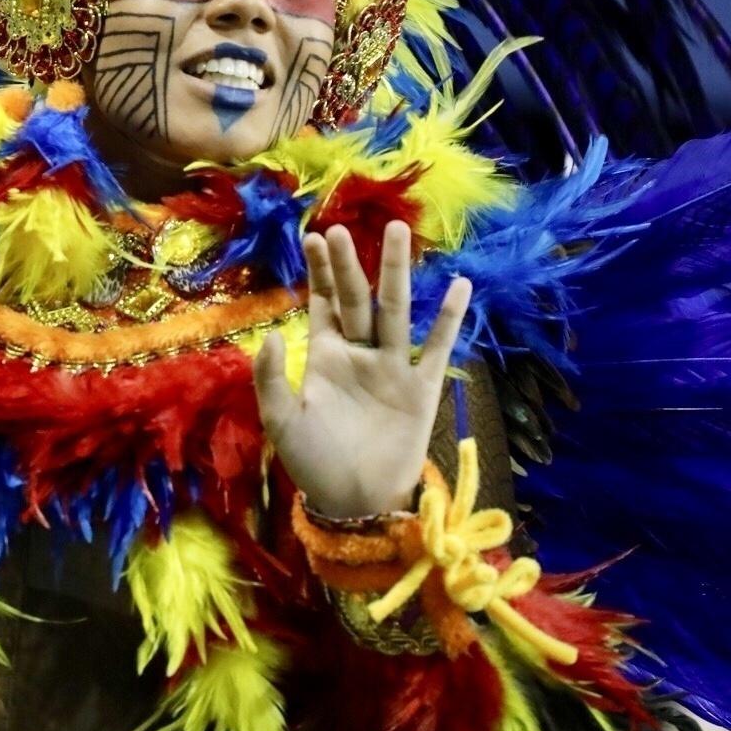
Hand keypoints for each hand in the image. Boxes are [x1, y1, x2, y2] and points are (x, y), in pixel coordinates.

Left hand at [253, 221, 471, 518]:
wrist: (355, 502)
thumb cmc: (313, 462)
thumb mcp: (281, 421)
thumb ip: (272, 378)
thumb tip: (270, 333)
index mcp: (325, 356)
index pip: (323, 303)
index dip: (320, 272)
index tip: (315, 236)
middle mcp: (360, 353)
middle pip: (356, 298)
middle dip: (350, 265)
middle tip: (343, 228)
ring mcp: (392, 368)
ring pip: (395, 310)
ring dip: (396, 273)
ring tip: (398, 232)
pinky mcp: (421, 389)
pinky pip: (437, 348)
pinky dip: (448, 318)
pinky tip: (460, 286)